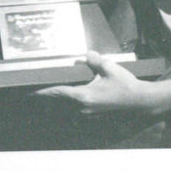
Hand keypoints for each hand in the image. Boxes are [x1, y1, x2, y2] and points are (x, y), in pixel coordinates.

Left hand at [35, 51, 150, 115]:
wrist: (141, 102)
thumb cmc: (125, 85)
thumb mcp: (109, 68)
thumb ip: (95, 60)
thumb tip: (86, 54)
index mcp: (84, 96)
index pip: (58, 93)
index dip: (43, 92)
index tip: (30, 92)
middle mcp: (83, 108)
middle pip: (58, 104)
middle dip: (46, 100)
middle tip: (32, 95)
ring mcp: (88, 115)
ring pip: (66, 110)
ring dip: (56, 105)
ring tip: (45, 99)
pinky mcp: (94, 117)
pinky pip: (75, 113)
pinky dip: (67, 108)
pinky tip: (66, 103)